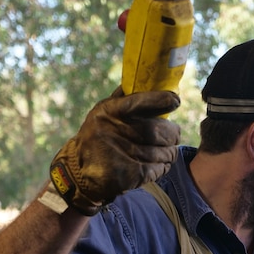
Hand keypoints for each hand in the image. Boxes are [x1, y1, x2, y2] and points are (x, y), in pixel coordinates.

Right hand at [49, 86, 180, 214]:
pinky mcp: (129, 174)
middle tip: (175, 135)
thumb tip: (145, 79)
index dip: (161, 100)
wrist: (79, 170)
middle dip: (172, 134)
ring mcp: (122, 153)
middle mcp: (115, 130)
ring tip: (168, 151)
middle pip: (158, 131)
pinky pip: (158, 168)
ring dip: (170, 153)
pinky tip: (160, 164)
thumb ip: (123, 99)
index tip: (175, 101)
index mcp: (110, 111)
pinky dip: (163, 167)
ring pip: (162, 152)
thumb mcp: (103, 113)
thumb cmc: (99, 135)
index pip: (141, 102)